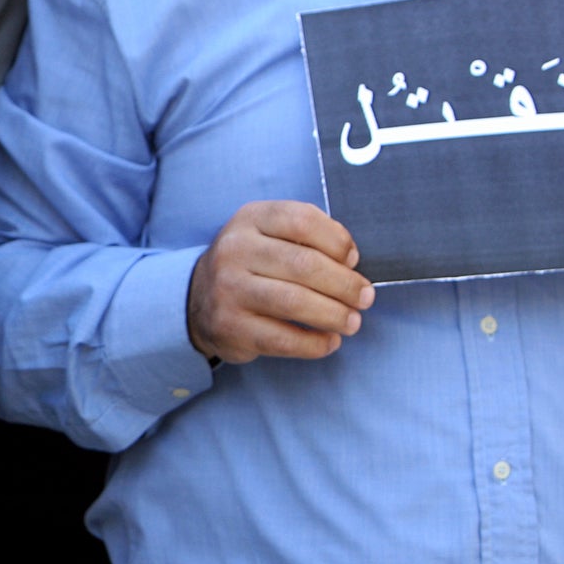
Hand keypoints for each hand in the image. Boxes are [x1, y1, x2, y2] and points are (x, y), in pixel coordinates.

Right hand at [187, 201, 373, 363]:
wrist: (198, 298)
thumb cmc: (253, 265)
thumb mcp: (271, 234)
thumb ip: (308, 238)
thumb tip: (349, 263)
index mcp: (250, 219)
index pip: (302, 221)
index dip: (338, 241)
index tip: (353, 261)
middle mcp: (234, 250)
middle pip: (303, 264)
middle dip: (345, 284)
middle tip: (365, 298)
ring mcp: (228, 289)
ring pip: (294, 302)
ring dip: (334, 315)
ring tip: (352, 322)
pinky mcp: (229, 327)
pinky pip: (282, 339)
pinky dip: (314, 344)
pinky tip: (329, 342)